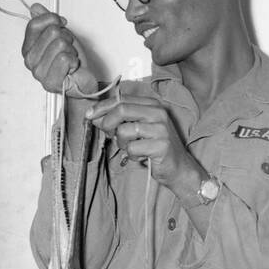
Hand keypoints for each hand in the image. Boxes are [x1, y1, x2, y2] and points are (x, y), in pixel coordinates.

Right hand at [22, 3, 97, 97]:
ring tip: (70, 59)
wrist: (82, 79)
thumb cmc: (71, 59)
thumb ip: (46, 20)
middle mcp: (30, 61)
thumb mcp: (60, 33)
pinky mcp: (49, 82)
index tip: (62, 24)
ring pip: (60, 44)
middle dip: (65, 37)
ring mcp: (38, 73)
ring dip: (71, 50)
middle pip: (51, 32)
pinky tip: (71, 68)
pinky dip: (73, 60)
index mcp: (28, 49)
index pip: (34, 24)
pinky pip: (64, 58)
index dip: (52, 19)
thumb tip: (35, 7)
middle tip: (67, 48)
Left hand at [83, 97, 197, 191]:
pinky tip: (141, 156)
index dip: (102, 107)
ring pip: (124, 131)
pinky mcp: (161, 145)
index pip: (121, 99)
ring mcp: (160, 128)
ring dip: (122, 144)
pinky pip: (132, 148)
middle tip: (109, 135)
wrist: (178, 168)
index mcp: (151, 105)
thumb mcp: (136, 130)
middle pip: (121, 110)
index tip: (89, 115)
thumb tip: (95, 117)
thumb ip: (118, 121)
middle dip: (108, 124)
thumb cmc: (155, 148)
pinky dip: (131, 155)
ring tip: (132, 148)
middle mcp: (157, 113)